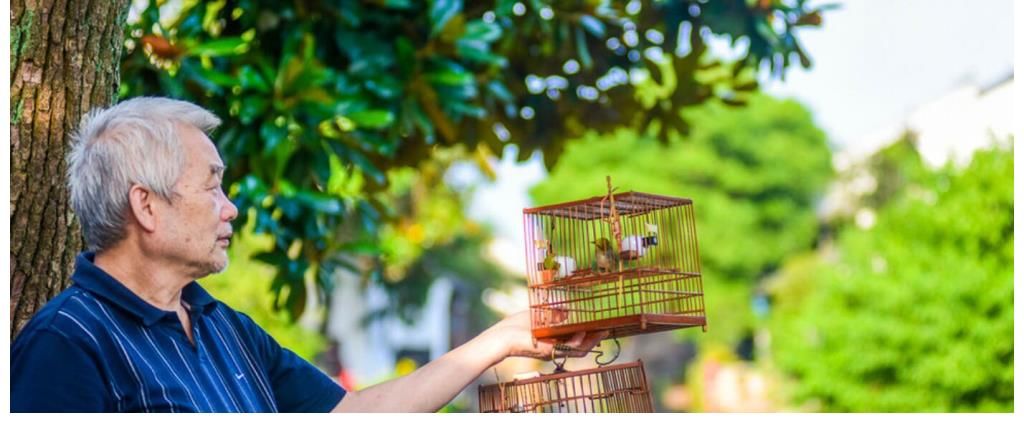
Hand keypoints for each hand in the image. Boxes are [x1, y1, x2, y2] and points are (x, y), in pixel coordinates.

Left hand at [485, 310, 608, 359]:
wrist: (502, 337)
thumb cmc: (516, 327)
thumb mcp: (540, 316)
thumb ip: (554, 314)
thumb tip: (568, 308)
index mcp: (554, 342)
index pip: (576, 340)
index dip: (589, 334)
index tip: (599, 325)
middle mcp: (556, 349)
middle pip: (582, 347)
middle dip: (595, 338)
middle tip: (606, 328)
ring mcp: (553, 352)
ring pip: (579, 350)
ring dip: (591, 340)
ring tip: (601, 330)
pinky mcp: (549, 352)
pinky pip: (568, 348)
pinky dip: (577, 340)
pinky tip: (582, 331)